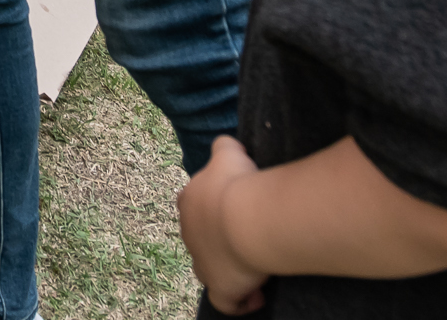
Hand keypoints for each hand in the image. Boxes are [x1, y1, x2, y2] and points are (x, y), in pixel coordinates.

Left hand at [177, 136, 269, 313]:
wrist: (246, 218)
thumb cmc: (238, 184)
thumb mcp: (229, 153)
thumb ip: (223, 146)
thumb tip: (225, 144)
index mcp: (189, 202)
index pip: (195, 207)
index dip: (215, 211)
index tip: (237, 214)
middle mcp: (189, 233)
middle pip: (203, 240)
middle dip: (223, 242)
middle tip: (250, 240)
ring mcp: (202, 263)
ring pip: (211, 270)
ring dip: (231, 271)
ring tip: (256, 270)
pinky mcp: (220, 287)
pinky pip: (226, 302)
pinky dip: (241, 302)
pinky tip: (257, 296)